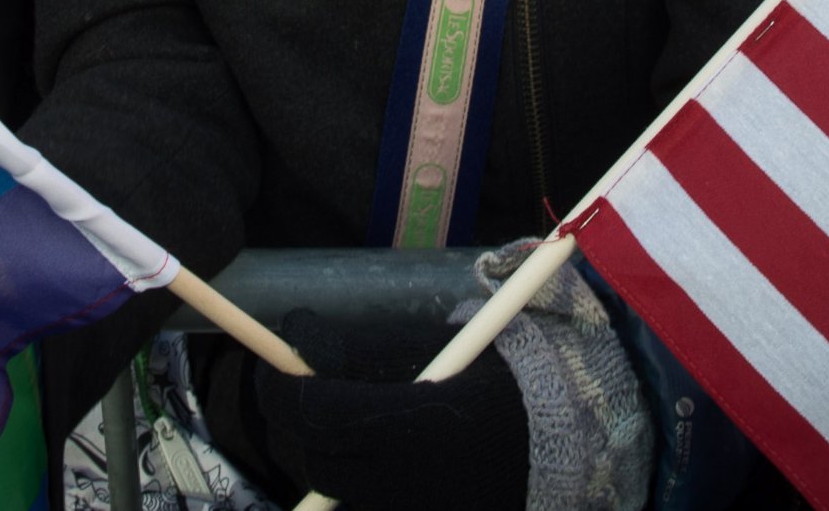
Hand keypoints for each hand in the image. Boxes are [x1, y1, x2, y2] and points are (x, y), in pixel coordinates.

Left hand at [252, 311, 527, 510]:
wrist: (555, 437)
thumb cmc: (489, 378)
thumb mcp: (430, 348)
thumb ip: (361, 351)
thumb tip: (296, 334)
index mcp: (411, 421)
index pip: (315, 412)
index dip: (281, 390)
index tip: (274, 368)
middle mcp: (406, 477)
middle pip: (318, 460)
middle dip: (301, 425)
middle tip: (299, 396)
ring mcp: (411, 509)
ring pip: (338, 487)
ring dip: (329, 455)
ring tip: (346, 425)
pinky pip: (366, 504)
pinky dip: (359, 483)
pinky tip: (376, 458)